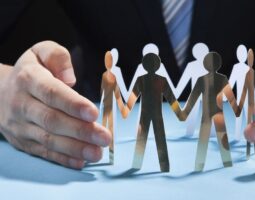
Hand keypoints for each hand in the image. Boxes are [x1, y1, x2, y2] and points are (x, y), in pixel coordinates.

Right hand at [0, 41, 110, 168]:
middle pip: (52, 120)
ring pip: (48, 139)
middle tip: (104, 137)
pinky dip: (63, 159)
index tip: (93, 113)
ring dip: (75, 148)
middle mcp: (22, 104)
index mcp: (29, 79)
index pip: (51, 93)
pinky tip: (81, 161)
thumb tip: (70, 78)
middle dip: (80, 130)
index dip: (72, 104)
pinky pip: (44, 152)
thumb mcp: (40, 52)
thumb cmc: (30, 71)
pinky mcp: (24, 142)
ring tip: (97, 152)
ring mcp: (21, 126)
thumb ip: (57, 57)